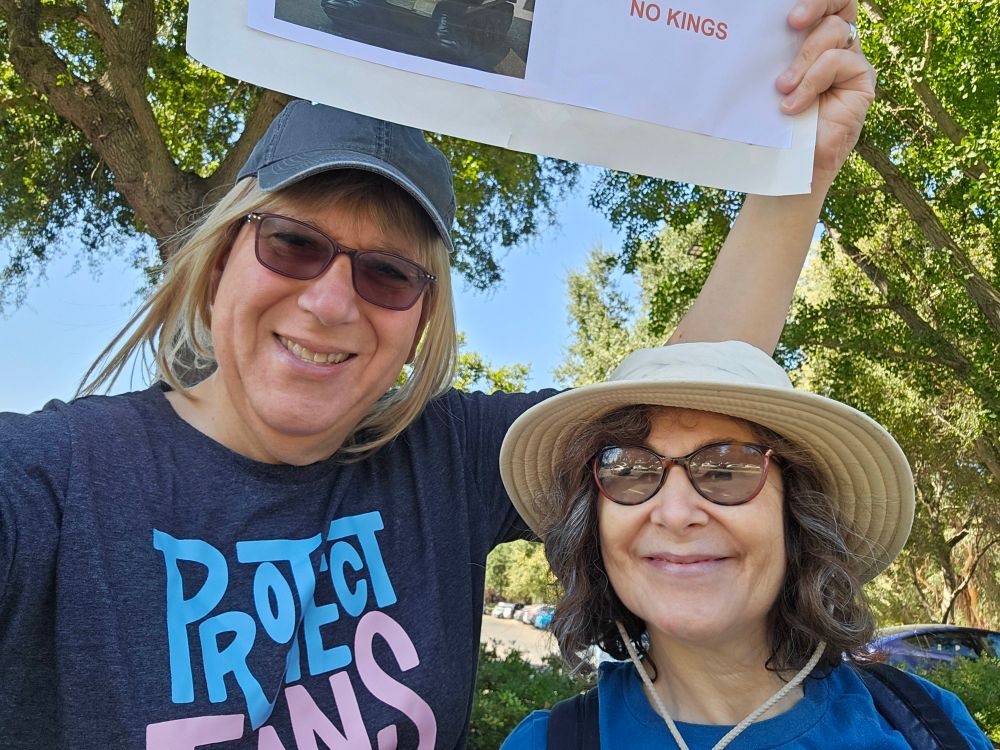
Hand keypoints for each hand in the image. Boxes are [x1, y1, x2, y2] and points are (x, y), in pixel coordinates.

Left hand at [777, 0, 875, 190]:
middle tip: (792, 23)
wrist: (786, 163)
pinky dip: (812, 80)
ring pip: (834, 32)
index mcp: (812, 39)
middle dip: (814, 5)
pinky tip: (794, 104)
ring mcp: (851, 61)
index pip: (824, 3)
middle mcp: (836, 45)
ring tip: (782, 88)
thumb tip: (755, 26)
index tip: (786, 11)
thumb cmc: (774, 122)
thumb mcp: (770, 82)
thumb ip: (774, 53)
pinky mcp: (862, 80)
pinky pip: (838, 61)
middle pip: (837, 6)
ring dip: (804, 59)